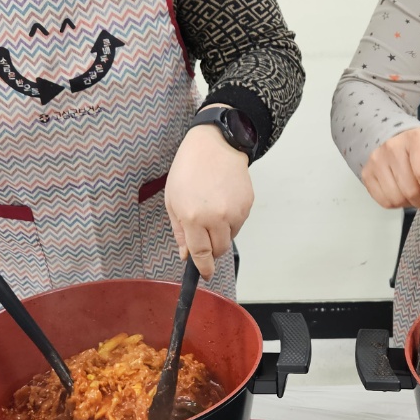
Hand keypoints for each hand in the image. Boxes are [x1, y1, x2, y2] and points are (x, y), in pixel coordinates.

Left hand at [164, 119, 253, 280]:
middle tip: (203, 236)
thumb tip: (186, 254)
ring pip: (230, 237)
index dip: (203, 268)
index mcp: (194, 217)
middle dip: (211, 249)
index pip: (201, 254)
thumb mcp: (172, 200)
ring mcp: (235, 212)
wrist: (215, 145)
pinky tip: (222, 202)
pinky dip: (230, 220)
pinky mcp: (247, 205)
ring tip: (211, 210)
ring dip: (220, 233)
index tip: (205, 274)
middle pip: (218, 250)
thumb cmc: (190, 168)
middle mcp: (216, 217)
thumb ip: (180, 231)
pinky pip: (239, 223)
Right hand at [361, 127, 419, 211]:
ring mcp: (377, 161)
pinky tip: (402, 191)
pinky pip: (384, 201)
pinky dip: (396, 203)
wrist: (400, 141)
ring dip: (409, 203)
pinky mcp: (368, 173)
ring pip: (396, 198)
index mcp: (416, 139)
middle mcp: (393, 147)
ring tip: (415, 193)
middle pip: (410, 189)